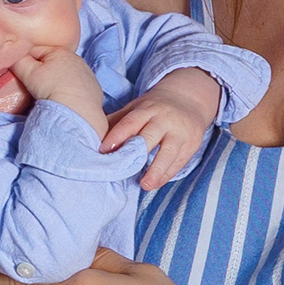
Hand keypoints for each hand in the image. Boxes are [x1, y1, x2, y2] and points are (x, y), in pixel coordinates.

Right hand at [18, 42, 107, 128]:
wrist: (77, 110)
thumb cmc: (51, 88)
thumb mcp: (28, 72)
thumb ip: (18, 60)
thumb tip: (13, 54)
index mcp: (60, 51)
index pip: (36, 51)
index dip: (25, 61)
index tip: (21, 74)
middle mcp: (77, 59)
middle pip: (51, 62)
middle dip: (42, 71)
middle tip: (34, 86)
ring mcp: (87, 74)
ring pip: (65, 74)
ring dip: (56, 80)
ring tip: (49, 93)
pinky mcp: (94, 89)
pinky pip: (76, 86)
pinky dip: (69, 90)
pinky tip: (65, 98)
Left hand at [100, 66, 224, 188]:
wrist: (189, 99)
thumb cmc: (154, 108)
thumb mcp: (136, 108)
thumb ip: (118, 121)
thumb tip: (92, 134)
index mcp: (148, 109)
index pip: (131, 122)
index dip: (117, 136)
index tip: (104, 150)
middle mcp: (165, 119)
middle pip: (151, 137)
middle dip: (137, 154)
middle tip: (123, 170)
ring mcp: (181, 132)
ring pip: (169, 152)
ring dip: (156, 170)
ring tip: (145, 185)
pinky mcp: (192, 144)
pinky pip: (179, 161)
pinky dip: (167, 174)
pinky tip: (156, 183)